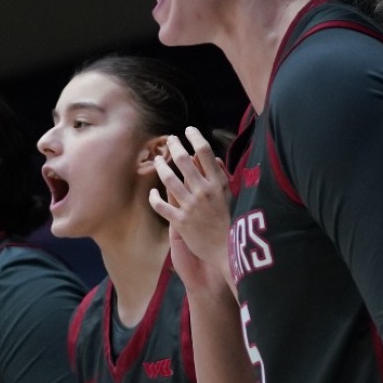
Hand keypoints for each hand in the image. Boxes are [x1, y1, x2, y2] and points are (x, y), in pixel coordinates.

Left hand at [149, 127, 232, 290]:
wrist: (226, 251)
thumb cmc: (229, 223)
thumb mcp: (230, 197)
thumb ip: (221, 176)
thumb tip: (213, 158)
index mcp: (217, 184)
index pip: (205, 153)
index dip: (195, 137)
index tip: (189, 130)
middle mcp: (203, 192)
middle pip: (184, 161)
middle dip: (174, 147)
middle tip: (169, 140)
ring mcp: (190, 206)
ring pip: (169, 179)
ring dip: (161, 167)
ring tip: (157, 160)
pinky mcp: (180, 222)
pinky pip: (161, 206)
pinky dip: (154, 198)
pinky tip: (152, 192)